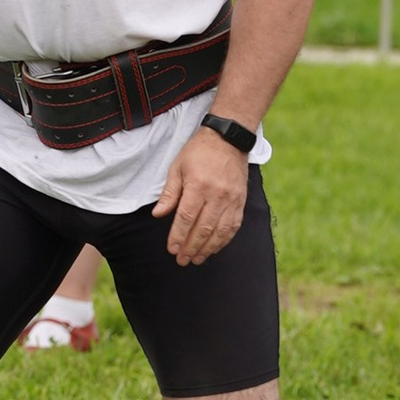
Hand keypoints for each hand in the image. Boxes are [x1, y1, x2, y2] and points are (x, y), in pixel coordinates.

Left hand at [152, 126, 249, 266]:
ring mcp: (232, 199)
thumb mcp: (177, 167)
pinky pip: (233, 226)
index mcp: (198, 185)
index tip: (172, 249)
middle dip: (191, 247)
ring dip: (207, 248)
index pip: (186, 217)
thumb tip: (158, 215)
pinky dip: (224, 240)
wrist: (229, 139)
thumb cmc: (199, 152)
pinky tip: (214, 248)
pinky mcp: (241, 202)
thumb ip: (169, 193)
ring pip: (220, 231)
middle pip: (203, 228)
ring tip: (197, 259)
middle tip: (182, 260)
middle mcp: (217, 195)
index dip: (178, 236)